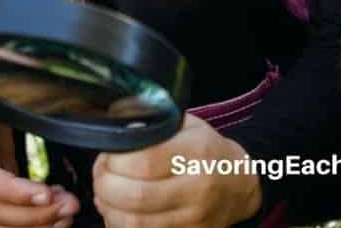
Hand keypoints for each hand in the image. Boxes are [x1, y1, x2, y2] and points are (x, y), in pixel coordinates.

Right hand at [0, 83, 79, 227]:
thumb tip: (48, 71)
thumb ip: (20, 76)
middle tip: (70, 206)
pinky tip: (53, 207)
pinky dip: (28, 216)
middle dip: (34, 215)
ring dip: (33, 222)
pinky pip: (2, 209)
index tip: (46, 194)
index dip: (15, 192)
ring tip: (66, 213)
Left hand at [92, 113, 261, 227]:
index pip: (144, 161)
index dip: (116, 159)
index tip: (109, 153)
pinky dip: (121, 225)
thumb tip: (117, 122)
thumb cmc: (209, 150)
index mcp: (197, 152)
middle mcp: (196, 189)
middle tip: (100, 173)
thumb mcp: (189, 125)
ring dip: (108, 208)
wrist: (240, 185)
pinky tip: (118, 211)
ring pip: (134, 223)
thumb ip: (156, 122)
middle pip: (135, 196)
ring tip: (104, 193)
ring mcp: (192, 219)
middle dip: (105, 184)